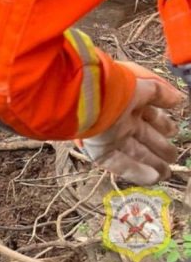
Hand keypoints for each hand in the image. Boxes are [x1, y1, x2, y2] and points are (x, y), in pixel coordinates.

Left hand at [81, 61, 182, 184]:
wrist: (83, 98)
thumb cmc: (113, 87)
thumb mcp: (141, 83)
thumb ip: (160, 92)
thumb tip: (178, 100)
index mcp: (127, 102)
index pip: (148, 115)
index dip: (162, 124)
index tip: (174, 131)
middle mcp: (119, 120)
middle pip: (142, 136)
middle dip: (159, 146)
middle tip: (173, 156)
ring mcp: (109, 136)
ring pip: (133, 152)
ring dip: (151, 163)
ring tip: (166, 173)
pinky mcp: (99, 151)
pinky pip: (119, 164)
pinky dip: (136, 171)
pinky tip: (152, 178)